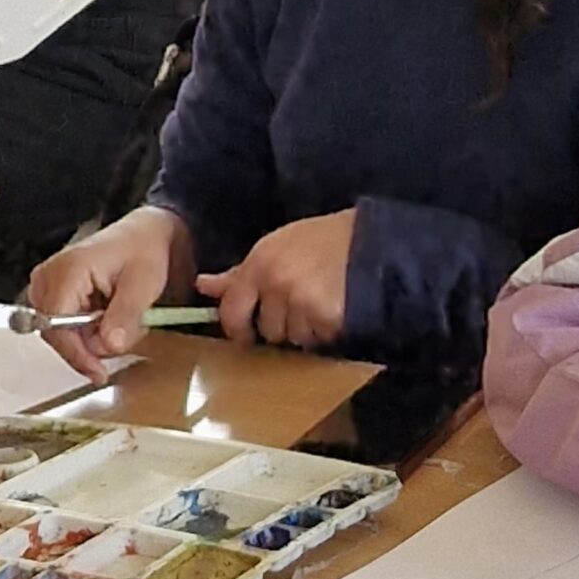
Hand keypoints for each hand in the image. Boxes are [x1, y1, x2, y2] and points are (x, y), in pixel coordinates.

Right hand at [26, 207, 192, 380]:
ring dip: (93, 335)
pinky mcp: (53, 294)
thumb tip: (110, 345)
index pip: (58, 327)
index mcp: (67, 270)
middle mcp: (48, 277)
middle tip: (124, 328)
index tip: (98, 372)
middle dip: (92, 342)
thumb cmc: (145, 249)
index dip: (78, 354)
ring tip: (119, 314)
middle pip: (58, 334)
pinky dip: (89, 329)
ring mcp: (47, 286)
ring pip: (62, 334)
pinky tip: (108, 313)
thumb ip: (126, 315)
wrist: (145, 234)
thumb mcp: (144, 282)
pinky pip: (65, 327)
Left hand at [195, 208, 357, 348]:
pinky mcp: (325, 317)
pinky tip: (336, 308)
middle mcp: (276, 282)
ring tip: (324, 301)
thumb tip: (204, 285)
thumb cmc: (326, 239)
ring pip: (292, 338)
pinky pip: (317, 339)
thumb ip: (242, 272)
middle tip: (302, 302)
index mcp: (260, 263)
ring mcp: (300, 301)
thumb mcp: (280, 246)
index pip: (231, 311)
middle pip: (266, 330)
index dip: (239, 328)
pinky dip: (326, 330)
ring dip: (306, 328)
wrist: (374, 240)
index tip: (248, 332)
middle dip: (281, 323)